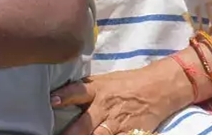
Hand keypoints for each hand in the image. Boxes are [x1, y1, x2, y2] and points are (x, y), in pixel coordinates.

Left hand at [52, 60, 190, 134]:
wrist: (160, 88)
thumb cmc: (128, 84)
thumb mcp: (105, 80)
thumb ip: (85, 90)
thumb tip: (57, 97)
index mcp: (98, 90)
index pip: (78, 91)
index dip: (64, 96)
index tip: (52, 102)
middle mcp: (105, 107)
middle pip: (84, 125)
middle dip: (70, 135)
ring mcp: (118, 123)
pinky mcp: (130, 134)